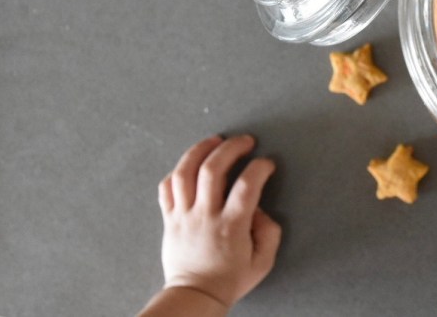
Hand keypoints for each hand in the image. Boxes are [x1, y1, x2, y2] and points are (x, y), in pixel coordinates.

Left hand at [156, 135, 282, 307]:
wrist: (195, 295)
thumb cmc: (229, 279)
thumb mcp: (263, 261)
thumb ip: (269, 232)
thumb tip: (261, 209)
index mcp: (231, 226)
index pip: (246, 186)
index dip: (259, 167)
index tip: (267, 164)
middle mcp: (205, 216)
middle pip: (213, 170)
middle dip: (231, 147)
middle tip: (245, 141)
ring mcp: (183, 216)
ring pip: (185, 173)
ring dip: (200, 150)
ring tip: (215, 140)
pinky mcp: (169, 219)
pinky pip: (166, 188)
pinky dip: (177, 171)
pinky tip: (190, 164)